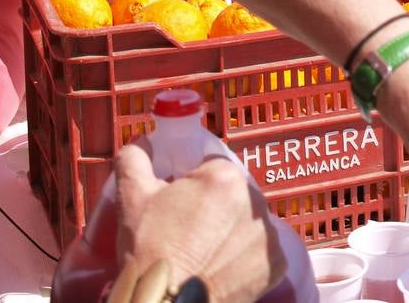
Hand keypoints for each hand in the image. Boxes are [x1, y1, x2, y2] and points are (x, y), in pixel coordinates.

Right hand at [113, 144, 285, 302]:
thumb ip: (135, 159)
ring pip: (245, 221)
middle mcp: (255, 199)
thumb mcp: (132, 199)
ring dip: (229, 230)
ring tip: (202, 252)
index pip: (210, 167)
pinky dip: (244, 257)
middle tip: (186, 232)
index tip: (178, 205)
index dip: (191, 184)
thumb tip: (141, 142)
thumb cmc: (149, 252)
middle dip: (212, 207)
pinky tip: (221, 266)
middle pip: (231, 194)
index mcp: (224, 176)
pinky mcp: (276, 263)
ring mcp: (268, 233)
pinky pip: (259, 250)